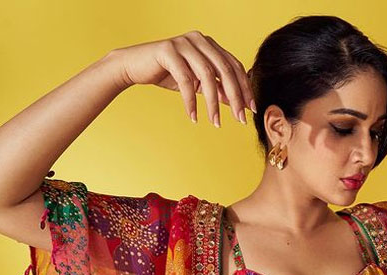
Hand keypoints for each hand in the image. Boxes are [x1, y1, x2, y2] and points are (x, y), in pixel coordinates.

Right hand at [110, 30, 255, 125]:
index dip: (245, 88)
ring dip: (214, 103)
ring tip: (216, 123)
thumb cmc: (167, 74)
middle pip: (225, 70)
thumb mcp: (196, 83)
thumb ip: (216, 88)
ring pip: (207, 76)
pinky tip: (193, 117)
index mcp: (209, 44)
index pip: (234, 65)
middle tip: (240, 119)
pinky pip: (186, 80)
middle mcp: (199, 39)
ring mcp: (184, 43)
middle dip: (235, 97)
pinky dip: (191, 102)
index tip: (251, 109)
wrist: (135, 66)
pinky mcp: (168, 50)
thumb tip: (236, 102)